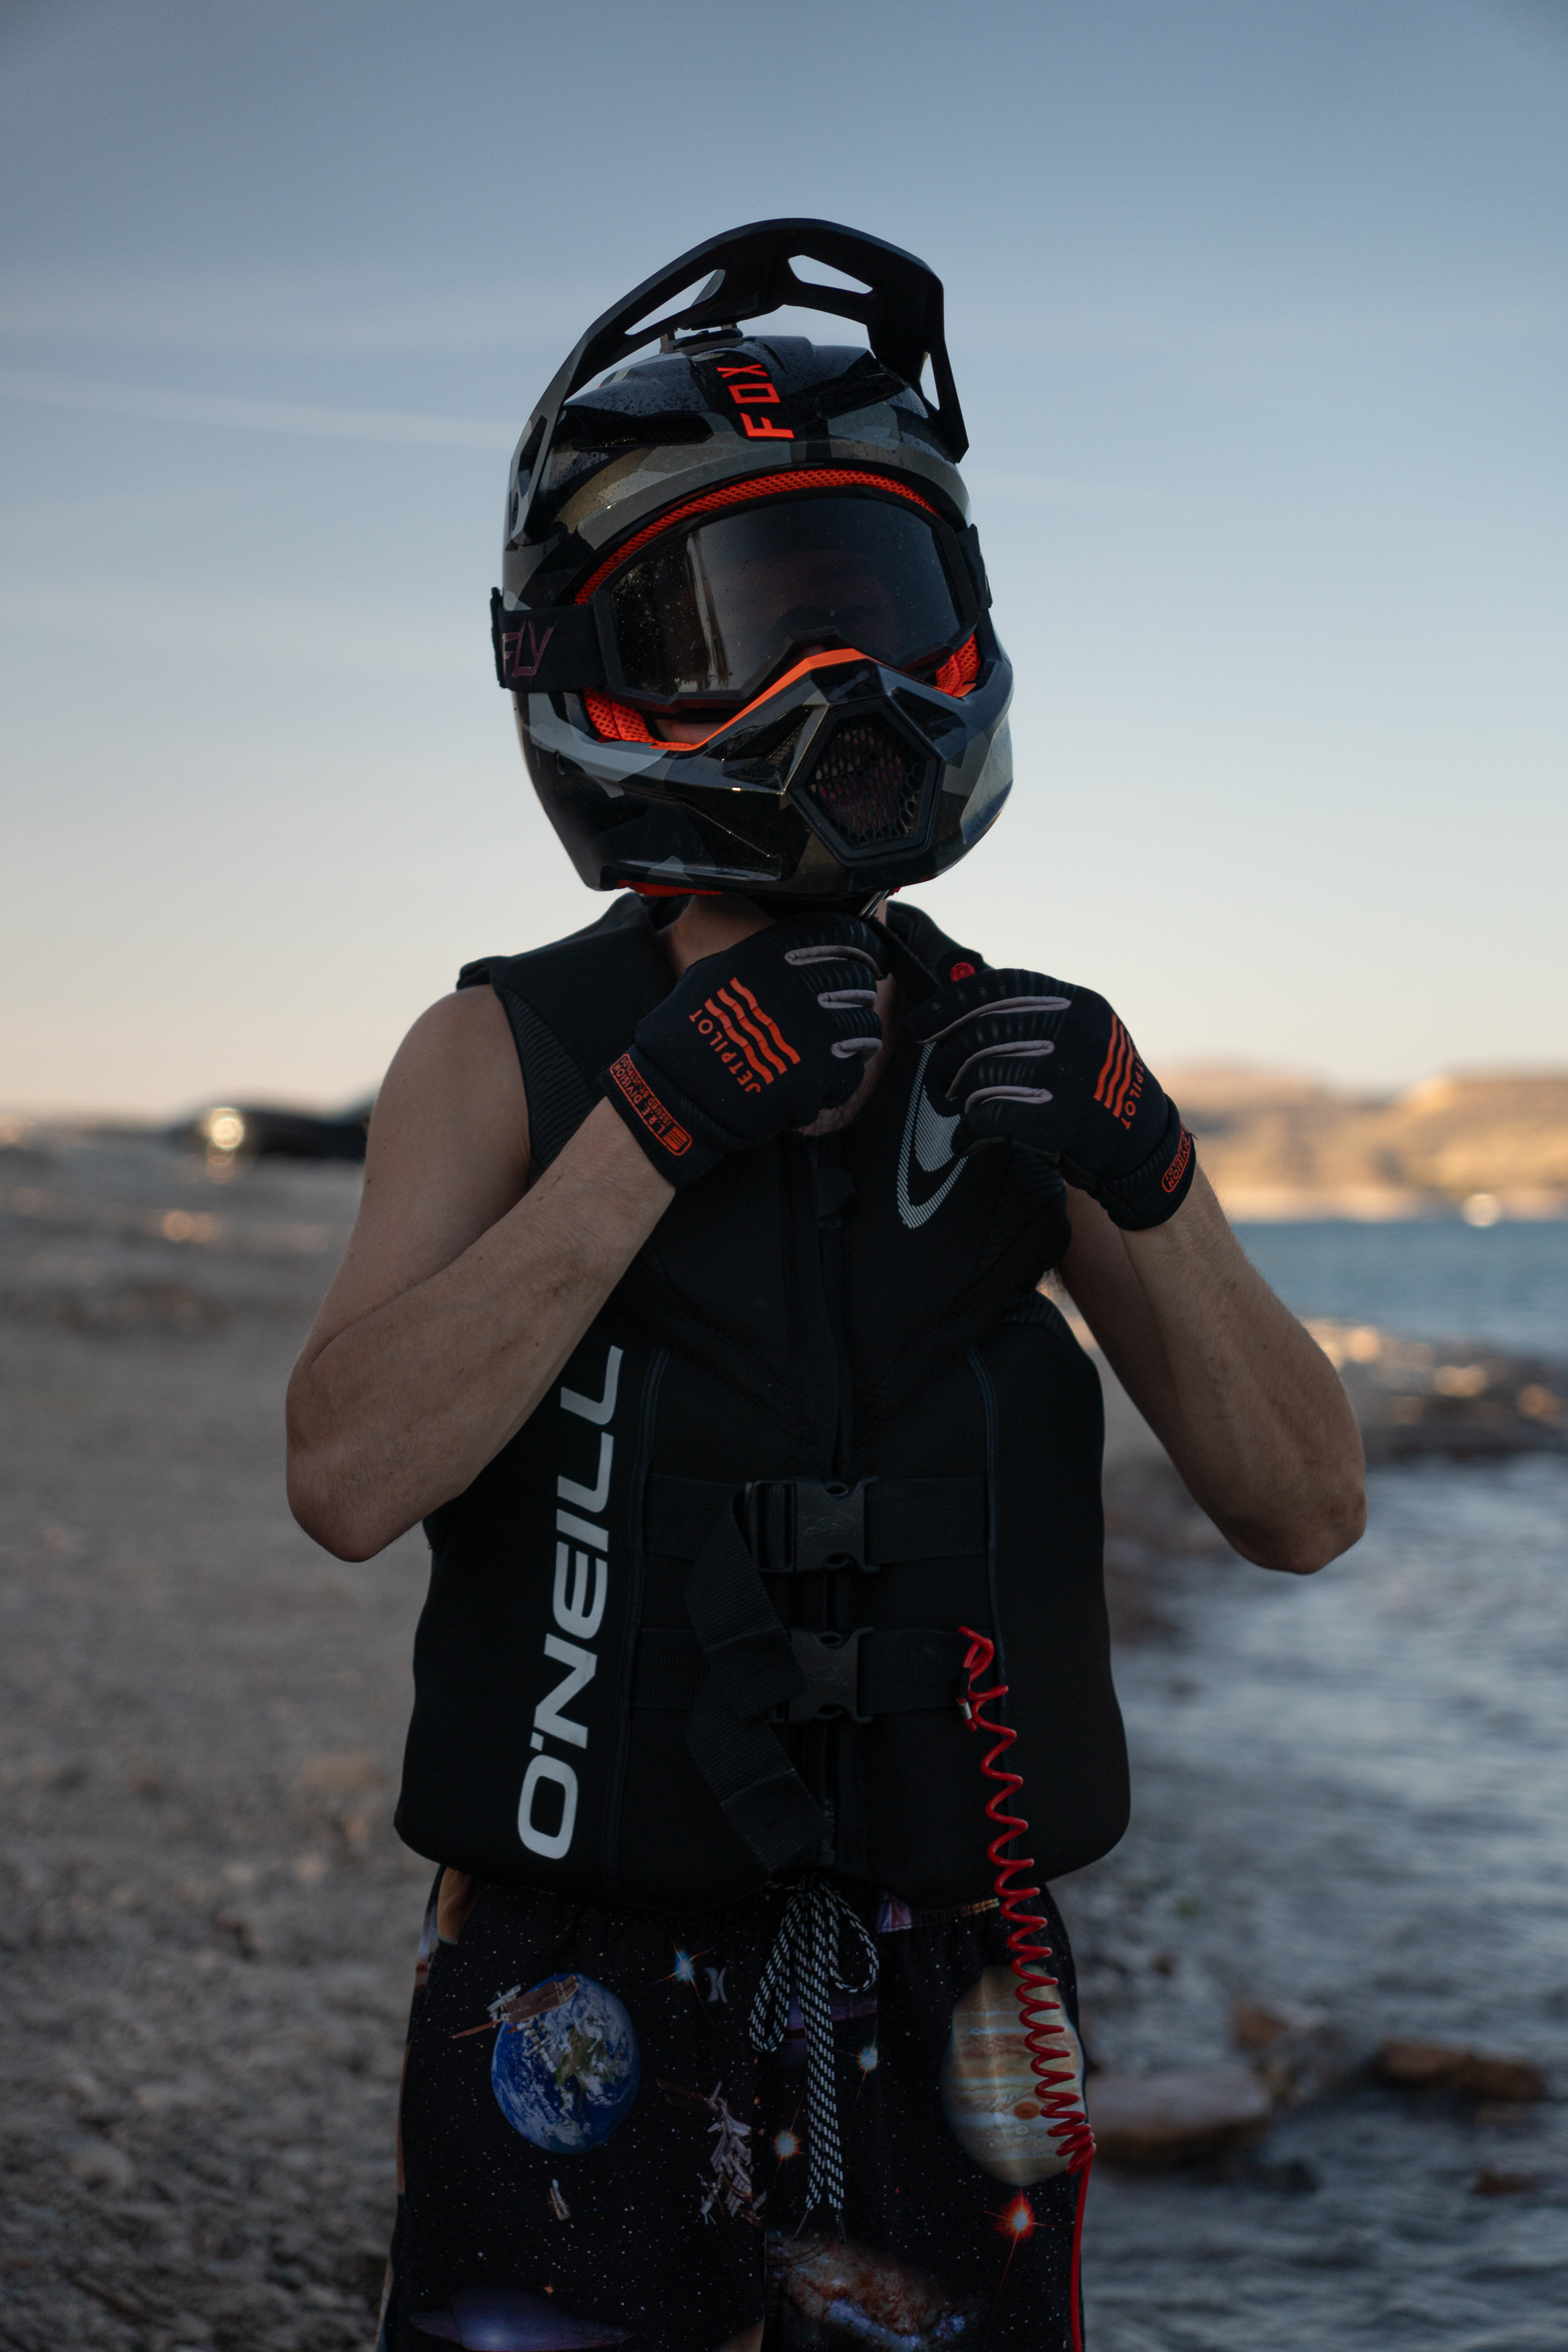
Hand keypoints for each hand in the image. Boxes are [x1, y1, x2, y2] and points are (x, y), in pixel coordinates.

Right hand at [601, 916, 887, 1185]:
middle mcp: (798, 988)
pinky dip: (838, 1079)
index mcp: (772, 956)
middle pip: (860, 979)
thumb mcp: (714, 972)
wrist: (674, 1094)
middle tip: (846, 1006)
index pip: (844, 933)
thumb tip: (804, 948)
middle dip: (859, 991)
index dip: (863, 943)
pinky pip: (852, 1073)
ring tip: (832, 1048)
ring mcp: (813, 1035)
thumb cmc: (686, 1032)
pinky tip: (813, 1081)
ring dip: (855, 1037)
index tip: (868, 955)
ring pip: (866, 1027)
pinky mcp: (819, 1078)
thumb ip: (763, 954)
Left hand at [903, 968, 1194, 1229]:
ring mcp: (1071, 1075)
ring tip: (964, 1110)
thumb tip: (950, 995)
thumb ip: (1028, 1012)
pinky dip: (971, 1130)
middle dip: (946, 1060)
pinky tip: (971, 1138)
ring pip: (979, 1075)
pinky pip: (989, 1115)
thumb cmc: (1093, 1086)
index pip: (996, 987)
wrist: (1142, 1145)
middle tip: (941, 1082)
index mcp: (1078, 1002)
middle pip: (979, 1034)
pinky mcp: (1061, 1119)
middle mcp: (1076, 1032)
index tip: (917, 1026)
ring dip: (960, 1098)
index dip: (946, 1005)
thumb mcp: (1076, 1033)